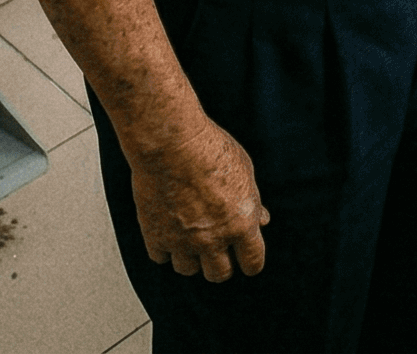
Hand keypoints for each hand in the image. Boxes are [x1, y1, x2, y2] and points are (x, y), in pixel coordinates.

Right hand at [127, 120, 270, 280]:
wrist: (170, 142)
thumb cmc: (209, 150)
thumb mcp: (244, 171)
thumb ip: (252, 202)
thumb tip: (261, 220)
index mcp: (241, 225)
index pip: (252, 263)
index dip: (249, 262)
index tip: (245, 258)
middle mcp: (213, 239)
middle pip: (219, 275)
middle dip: (220, 264)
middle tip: (216, 251)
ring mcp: (182, 241)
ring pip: (188, 270)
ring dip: (190, 258)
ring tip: (189, 239)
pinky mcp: (155, 235)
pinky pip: (160, 258)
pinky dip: (164, 248)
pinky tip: (167, 231)